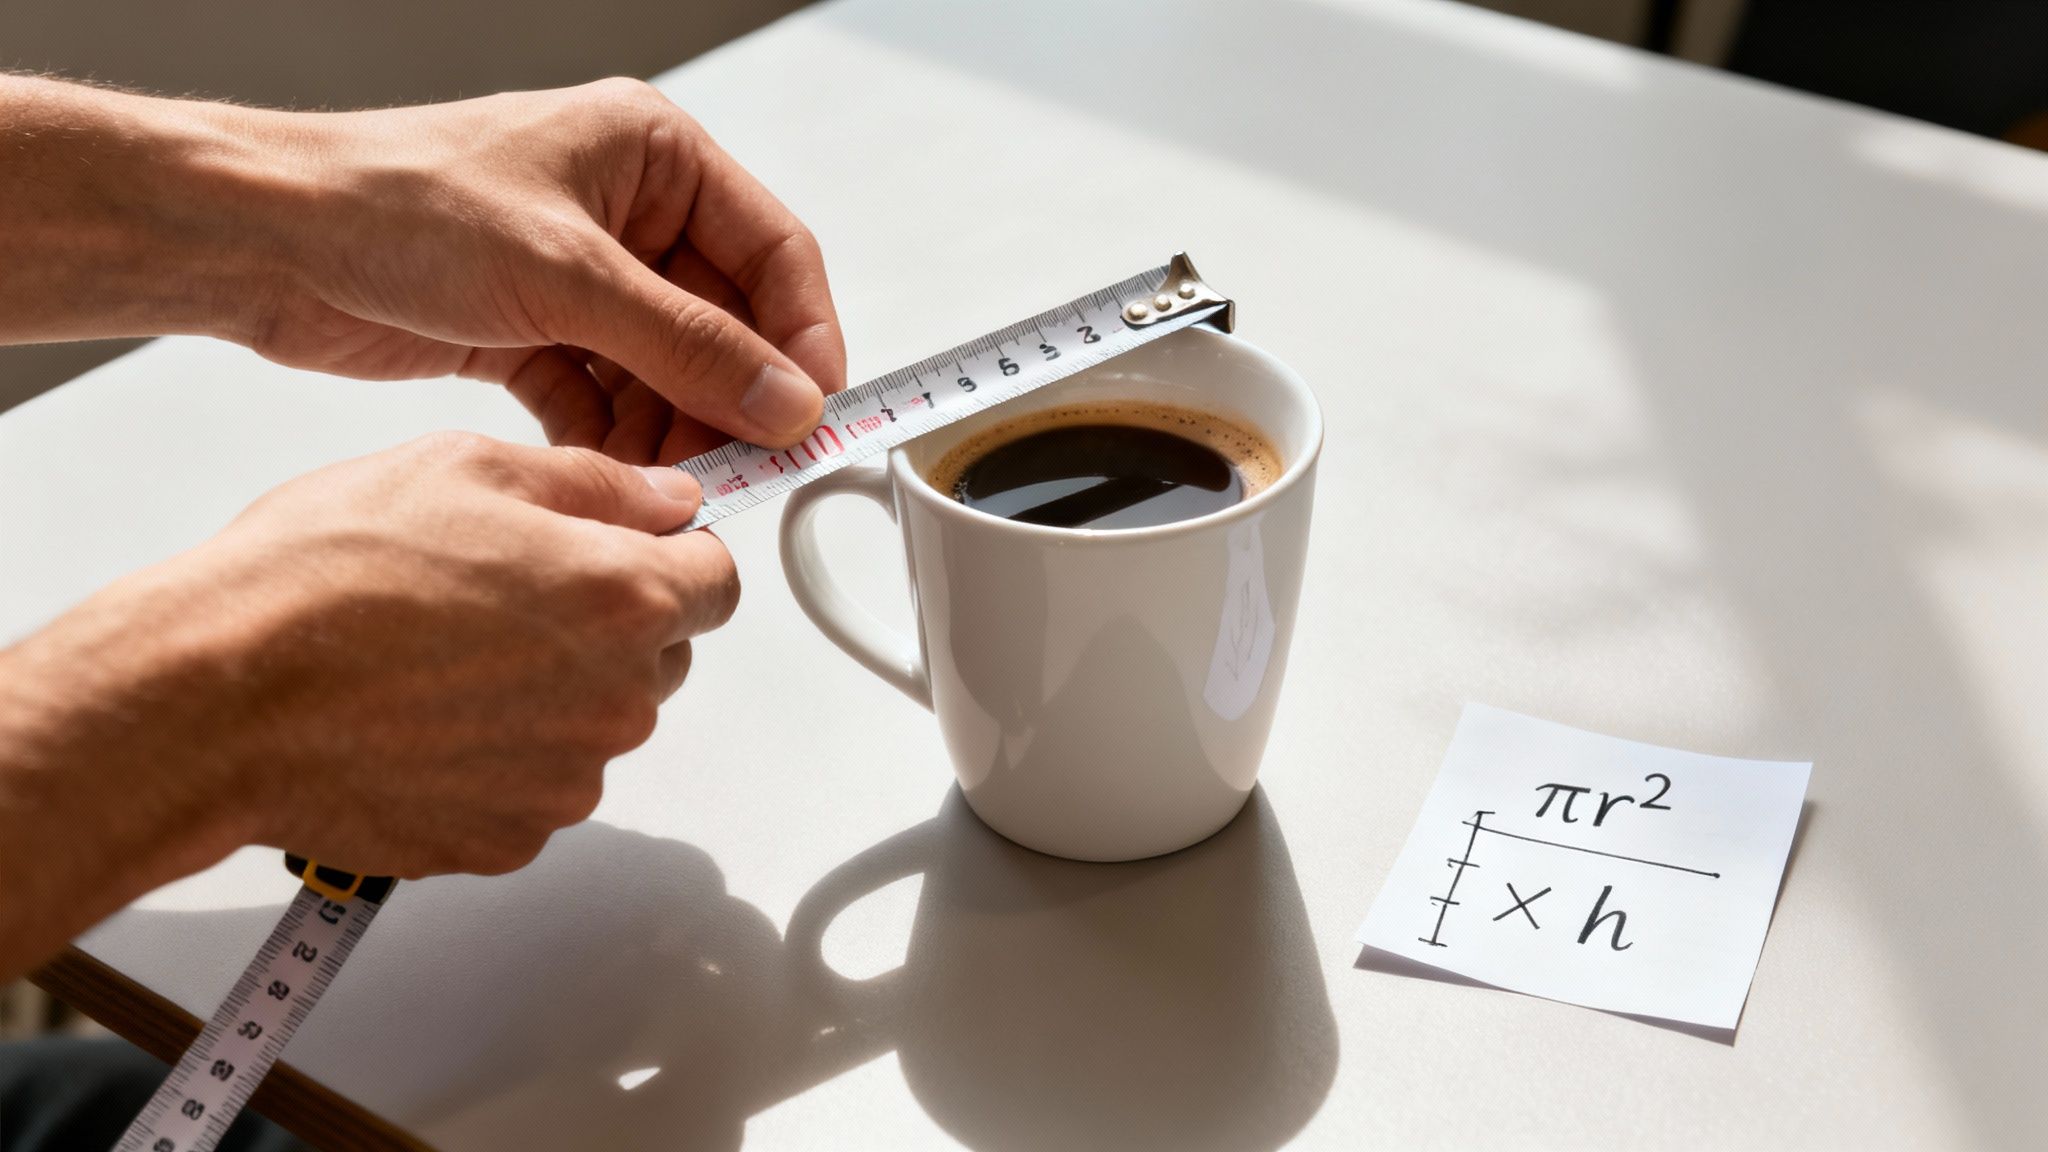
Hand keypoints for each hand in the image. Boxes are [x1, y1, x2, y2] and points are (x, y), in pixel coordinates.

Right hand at [2, 433, 733, 884]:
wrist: (219, 698)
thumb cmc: (323, 578)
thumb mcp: (466, 468)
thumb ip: (596, 484)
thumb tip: (668, 501)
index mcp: (622, 598)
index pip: (718, 582)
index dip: (672, 558)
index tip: (625, 551)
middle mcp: (615, 701)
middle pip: (658, 656)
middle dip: (605, 625)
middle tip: (500, 597)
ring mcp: (565, 781)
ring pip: (592, 725)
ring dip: (548, 695)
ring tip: (441, 657)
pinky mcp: (508, 839)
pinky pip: (533, 788)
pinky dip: (497, 759)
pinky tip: (422, 719)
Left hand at [250, 78, 846, 461]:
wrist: (265, 241)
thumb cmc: (394, 203)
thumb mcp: (567, 277)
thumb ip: (689, 346)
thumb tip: (785, 399)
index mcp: (652, 156)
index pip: (773, 252)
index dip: (803, 337)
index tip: (810, 414)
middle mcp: (627, 213)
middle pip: (724, 323)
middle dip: (730, 400)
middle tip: (742, 468)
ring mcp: (581, 277)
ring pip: (667, 371)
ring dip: (671, 431)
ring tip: (670, 487)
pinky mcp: (536, 332)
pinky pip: (606, 397)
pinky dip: (611, 441)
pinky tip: (608, 477)